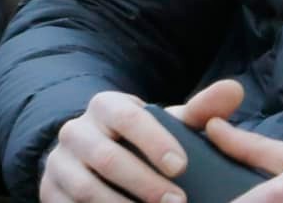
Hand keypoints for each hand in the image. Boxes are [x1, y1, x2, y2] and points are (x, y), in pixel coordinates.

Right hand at [42, 80, 241, 202]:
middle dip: (144, 183)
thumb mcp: (167, 124)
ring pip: (87, 189)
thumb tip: (234, 91)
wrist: (89, 159)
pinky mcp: (49, 193)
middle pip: (107, 158)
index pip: (128, 117)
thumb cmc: (140, 141)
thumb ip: (200, 111)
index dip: (154, 141)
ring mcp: (58, 164)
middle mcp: (76, 131)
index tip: (182, 166)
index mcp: (106, 106)